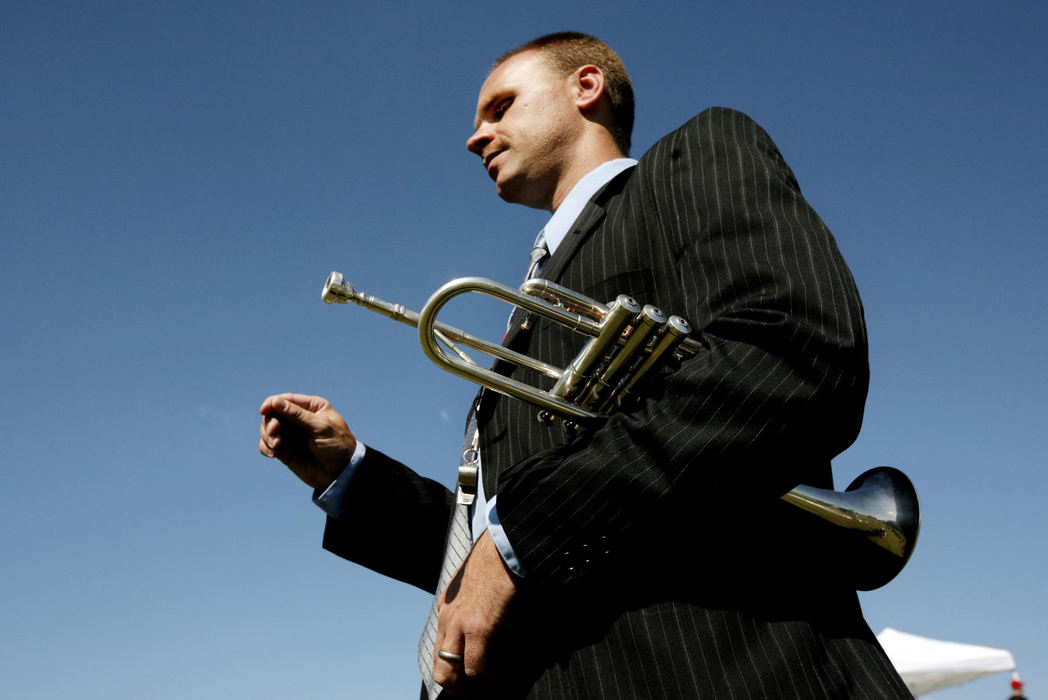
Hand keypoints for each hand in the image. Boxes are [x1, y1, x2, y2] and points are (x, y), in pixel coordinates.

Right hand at [258, 393, 355, 489]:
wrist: (341, 473)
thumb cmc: (337, 445)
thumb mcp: (320, 427)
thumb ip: (297, 415)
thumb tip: (275, 402)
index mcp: (310, 407)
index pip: (285, 400)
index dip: (272, 403)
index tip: (264, 410)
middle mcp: (298, 418)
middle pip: (272, 414)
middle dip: (270, 422)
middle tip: (275, 432)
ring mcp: (290, 434)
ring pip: (267, 429)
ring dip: (266, 436)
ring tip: (276, 446)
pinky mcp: (284, 450)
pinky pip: (266, 445)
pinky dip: (265, 447)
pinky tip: (273, 454)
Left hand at [433, 530, 518, 695]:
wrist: (506, 543)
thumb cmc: (497, 560)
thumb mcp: (476, 585)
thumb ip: (475, 605)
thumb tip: (490, 622)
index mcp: (446, 607)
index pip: (440, 650)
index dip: (454, 672)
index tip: (469, 684)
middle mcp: (447, 617)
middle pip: (439, 668)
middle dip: (456, 691)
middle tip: (474, 698)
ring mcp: (459, 623)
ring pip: (450, 674)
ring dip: (469, 692)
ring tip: (486, 695)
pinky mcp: (478, 626)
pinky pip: (476, 667)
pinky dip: (489, 681)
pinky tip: (500, 681)